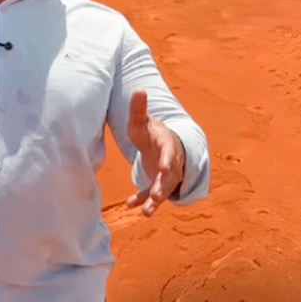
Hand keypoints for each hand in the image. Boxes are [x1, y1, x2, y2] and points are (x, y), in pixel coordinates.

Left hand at [125, 88, 184, 215]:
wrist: (161, 143)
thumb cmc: (150, 131)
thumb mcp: (142, 121)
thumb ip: (139, 108)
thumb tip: (139, 89)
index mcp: (167, 144)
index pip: (170, 152)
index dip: (168, 160)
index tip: (164, 168)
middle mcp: (170, 162)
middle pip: (169, 176)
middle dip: (163, 186)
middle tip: (157, 196)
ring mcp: (165, 175)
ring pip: (163, 189)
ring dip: (155, 200)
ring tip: (147, 212)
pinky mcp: (157, 184)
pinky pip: (151, 194)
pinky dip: (141, 200)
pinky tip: (129, 204)